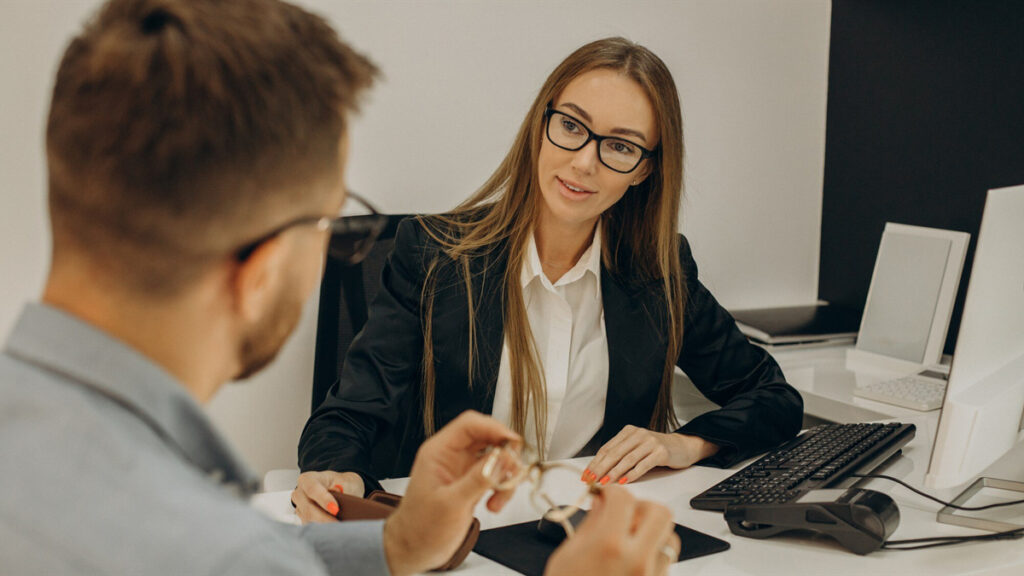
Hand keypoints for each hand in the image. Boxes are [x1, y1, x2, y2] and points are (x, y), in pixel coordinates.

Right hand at [291, 470, 364, 523]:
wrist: (343, 489)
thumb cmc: (343, 484)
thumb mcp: (347, 482)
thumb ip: (343, 488)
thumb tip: (338, 496)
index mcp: (308, 479)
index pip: (312, 489)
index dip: (323, 500)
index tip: (335, 509)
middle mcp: (300, 493)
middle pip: (308, 508)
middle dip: (324, 519)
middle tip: (339, 525)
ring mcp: (300, 508)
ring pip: (308, 520)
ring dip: (324, 526)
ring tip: (339, 529)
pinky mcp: (304, 520)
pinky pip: (311, 527)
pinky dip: (322, 530)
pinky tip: (334, 531)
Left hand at [383, 411, 519, 575]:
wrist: (413, 550)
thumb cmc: (419, 528)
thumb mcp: (450, 504)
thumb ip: (477, 480)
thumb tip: (501, 459)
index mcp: (439, 452)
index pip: (470, 424)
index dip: (494, 428)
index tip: (512, 442)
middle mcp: (452, 456)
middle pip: (488, 437)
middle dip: (505, 454)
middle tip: (512, 471)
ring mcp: (462, 470)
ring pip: (496, 457)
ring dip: (505, 475)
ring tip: (500, 496)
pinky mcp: (471, 484)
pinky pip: (496, 475)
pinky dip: (502, 487)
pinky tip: (495, 503)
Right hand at [544, 485, 680, 575]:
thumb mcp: (567, 555)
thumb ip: (590, 525)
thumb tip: (601, 503)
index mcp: (609, 546)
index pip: (624, 498)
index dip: (613, 491)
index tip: (606, 495)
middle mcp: (637, 560)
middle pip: (660, 512)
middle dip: (641, 506)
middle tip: (623, 512)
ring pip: (669, 536)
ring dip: (652, 530)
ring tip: (629, 537)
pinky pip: (666, 561)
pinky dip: (653, 552)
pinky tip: (631, 558)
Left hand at [583, 427, 718, 484]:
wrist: (681, 447)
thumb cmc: (655, 450)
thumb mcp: (636, 447)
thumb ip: (621, 455)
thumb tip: (600, 472)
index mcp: (628, 432)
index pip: (607, 448)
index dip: (595, 462)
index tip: (586, 475)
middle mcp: (638, 434)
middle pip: (614, 453)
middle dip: (600, 468)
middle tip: (591, 480)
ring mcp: (650, 442)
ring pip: (627, 459)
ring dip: (614, 472)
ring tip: (604, 483)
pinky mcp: (661, 452)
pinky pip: (643, 464)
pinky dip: (632, 474)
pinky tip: (624, 481)